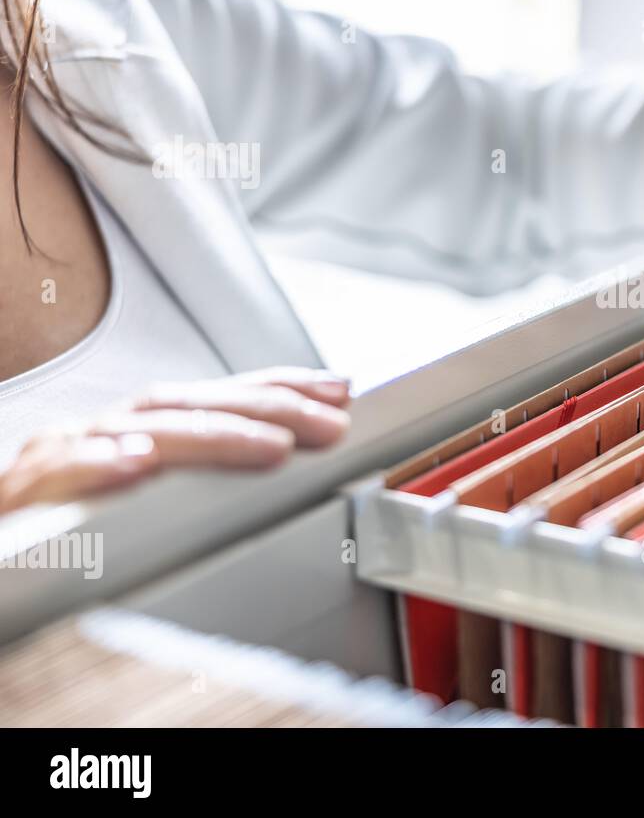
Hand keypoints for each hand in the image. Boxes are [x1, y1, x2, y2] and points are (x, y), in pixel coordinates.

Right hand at [0, 368, 350, 511]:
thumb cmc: (61, 526)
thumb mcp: (137, 495)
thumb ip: (198, 477)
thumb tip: (279, 456)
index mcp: (135, 432)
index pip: (216, 398)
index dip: (279, 389)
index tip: (341, 390)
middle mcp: (101, 435)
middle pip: (189, 405)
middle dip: (267, 408)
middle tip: (330, 423)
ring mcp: (58, 461)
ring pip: (139, 433)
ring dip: (209, 435)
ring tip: (271, 445)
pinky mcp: (19, 498)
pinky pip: (56, 477)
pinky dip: (96, 467)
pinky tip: (136, 466)